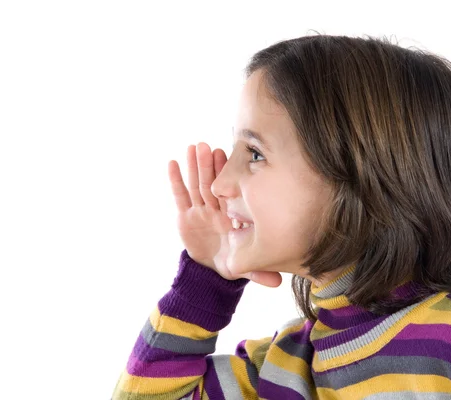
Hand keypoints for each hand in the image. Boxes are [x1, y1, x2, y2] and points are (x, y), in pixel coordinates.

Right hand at [167, 142, 281, 287]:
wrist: (211, 270)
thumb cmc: (231, 262)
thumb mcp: (243, 266)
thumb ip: (258, 272)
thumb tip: (278, 283)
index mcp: (229, 216)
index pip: (227, 192)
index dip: (225, 174)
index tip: (226, 155)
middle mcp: (215, 210)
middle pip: (211, 183)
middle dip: (208, 164)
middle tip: (207, 145)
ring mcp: (200, 211)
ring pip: (196, 185)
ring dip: (193, 166)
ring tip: (192, 147)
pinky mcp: (185, 217)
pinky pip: (180, 197)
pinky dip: (175, 181)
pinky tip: (172, 163)